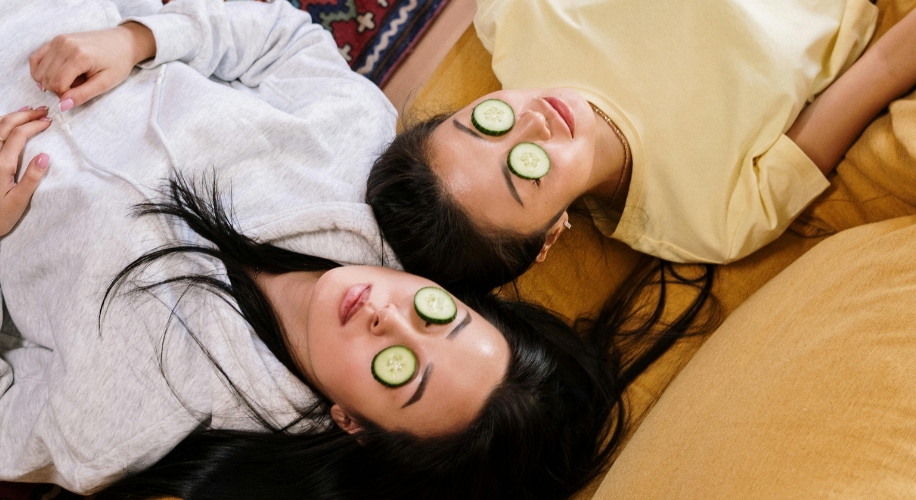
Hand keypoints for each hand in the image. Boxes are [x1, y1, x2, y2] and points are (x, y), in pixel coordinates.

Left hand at [0, 107, 51, 236]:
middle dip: (24, 115)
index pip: (18, 135)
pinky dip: (2, 125)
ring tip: (28, 111)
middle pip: (5, 126)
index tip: (49, 122)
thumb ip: (31, 178)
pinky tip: (9, 124)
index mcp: (1, 164)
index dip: (34, 125)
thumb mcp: (19, 202)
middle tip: (43, 111)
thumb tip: (45, 157)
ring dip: (13, 116)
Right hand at [29, 22, 155, 110]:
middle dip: (58, 89)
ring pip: (39, 70)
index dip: (65, 95)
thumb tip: (62, 106)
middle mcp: (65, 45)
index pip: (58, 84)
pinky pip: (35, 58)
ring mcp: (58, 40)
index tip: (79, 93)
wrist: (122, 43)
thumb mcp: (105, 83)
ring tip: (71, 79)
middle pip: (46, 78)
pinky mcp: (54, 39)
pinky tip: (54, 75)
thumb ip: (83, 95)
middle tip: (77, 86)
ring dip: (51, 80)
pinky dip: (41, 70)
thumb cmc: (118, 64)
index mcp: (79, 56)